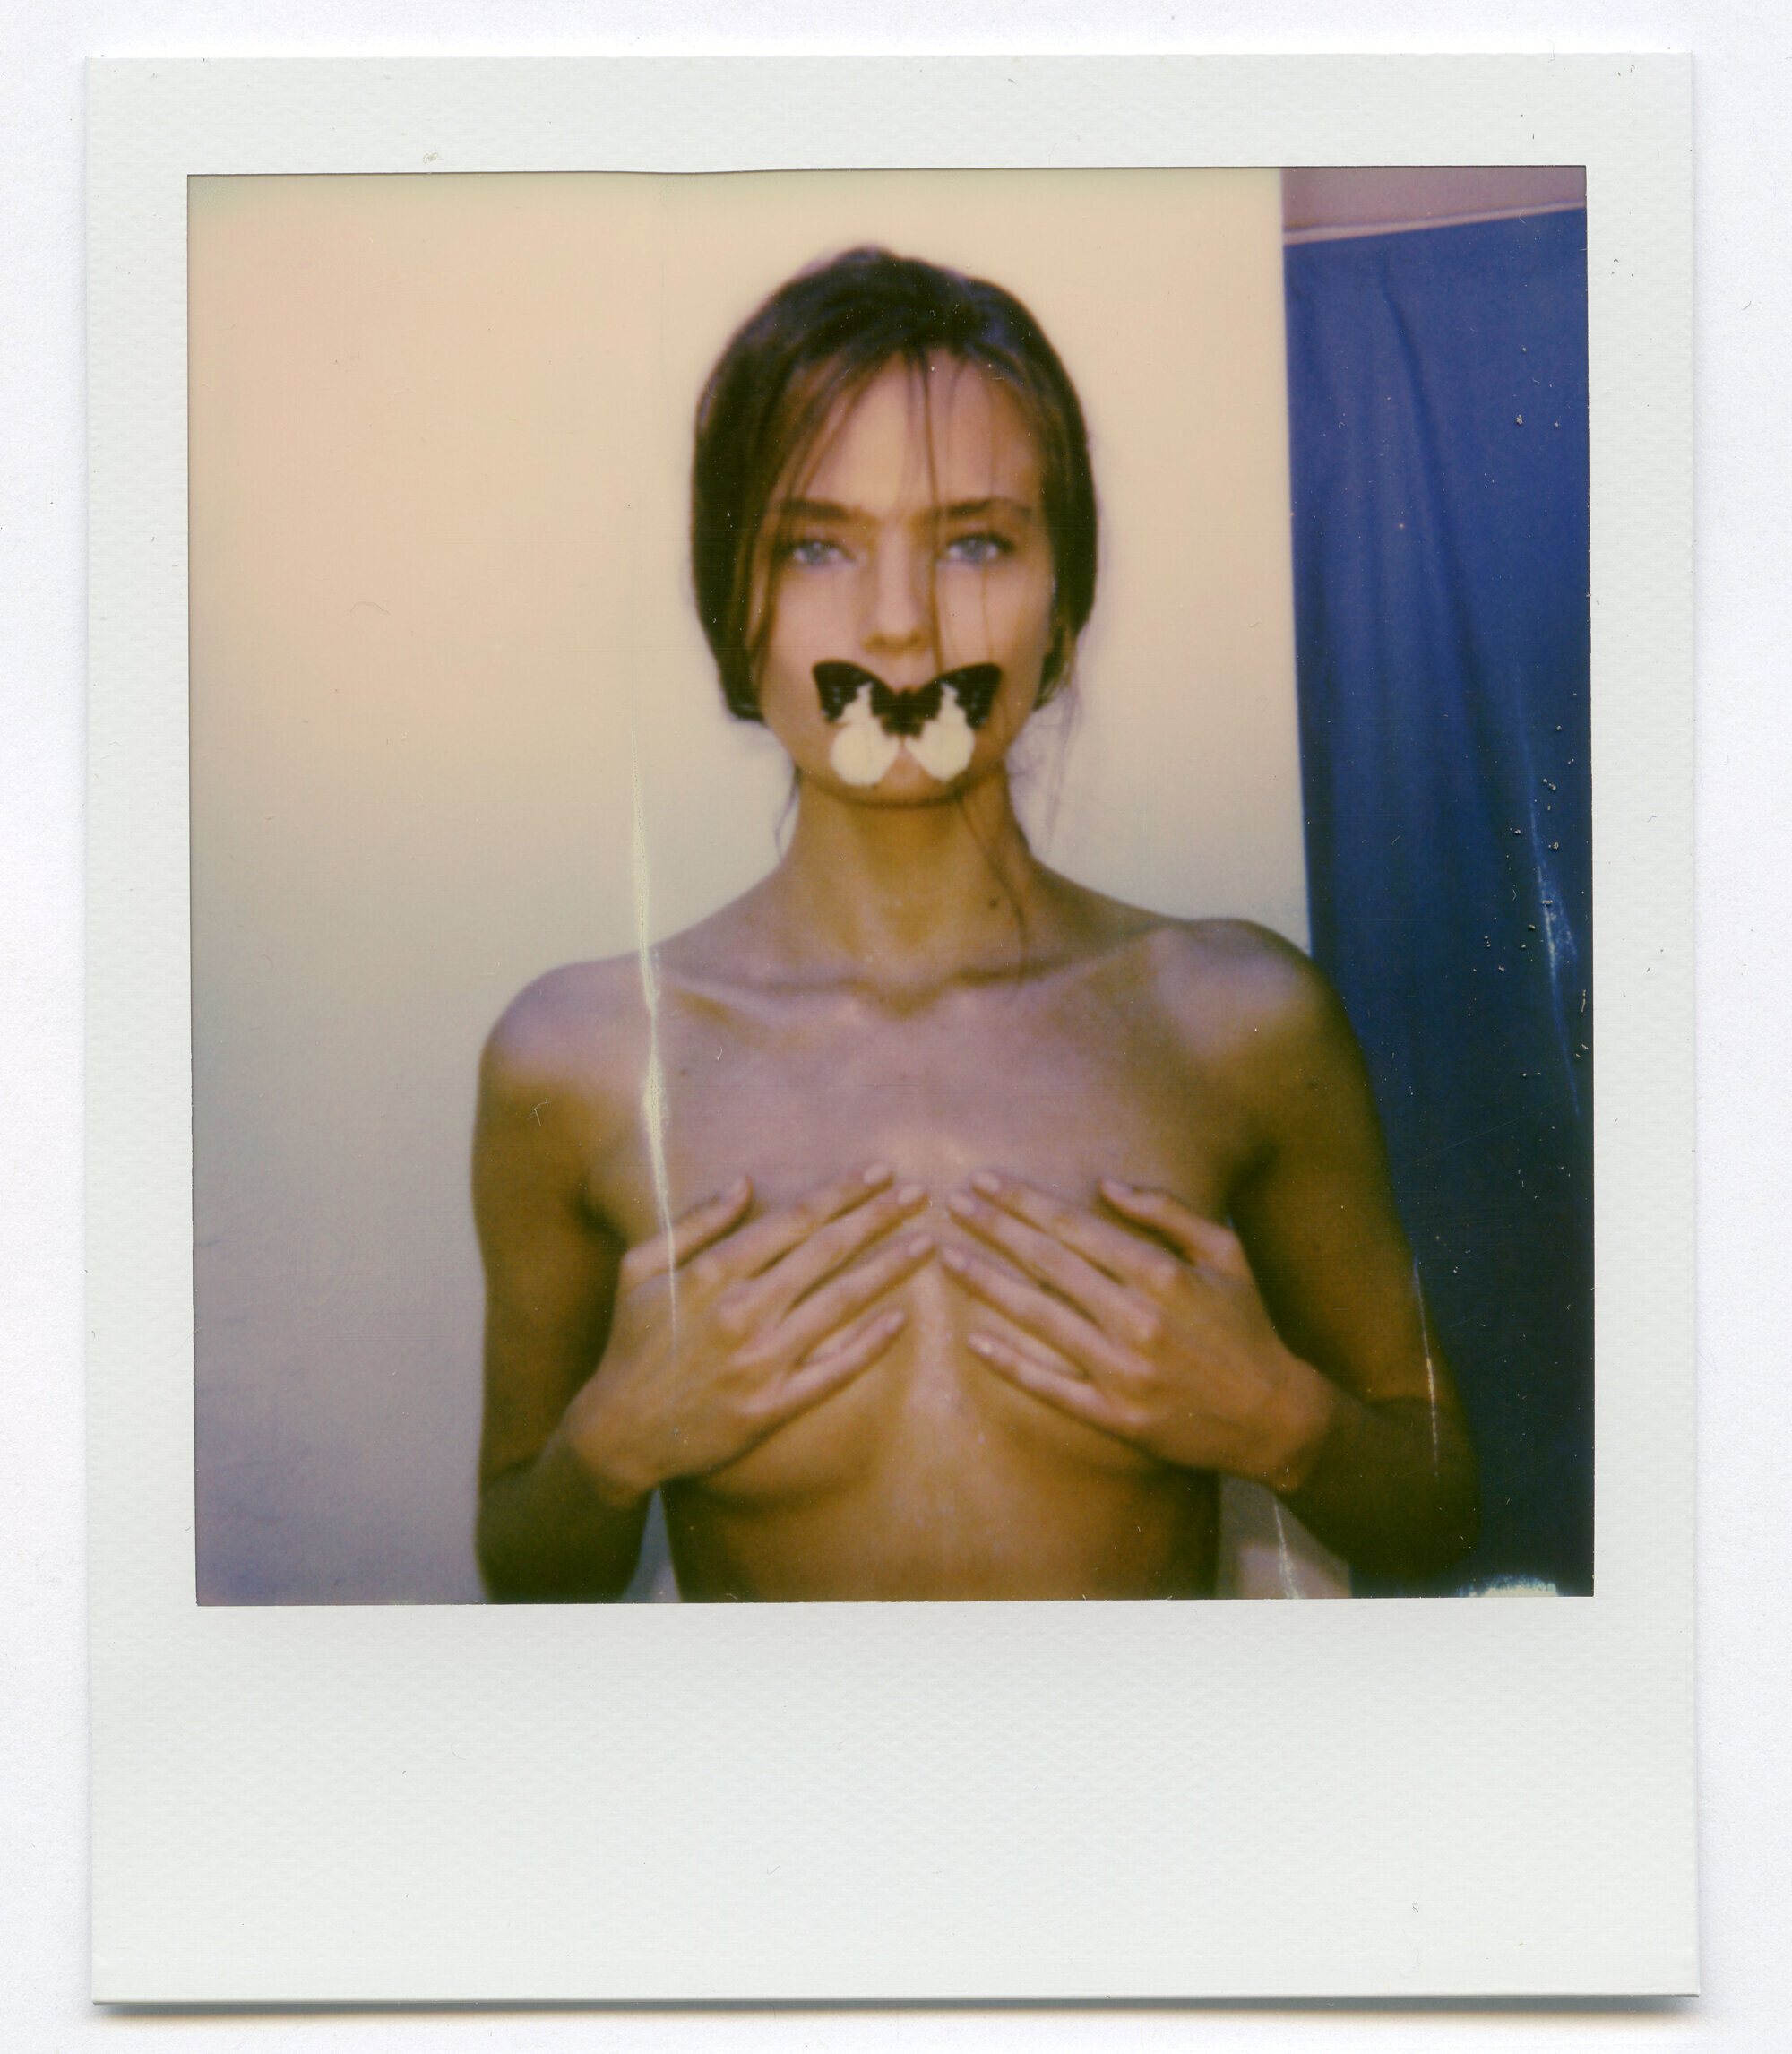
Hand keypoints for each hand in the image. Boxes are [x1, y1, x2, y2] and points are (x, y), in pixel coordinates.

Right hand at [562, 1164, 931, 1498]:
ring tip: (926, 1244)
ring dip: (888, 1270)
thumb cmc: (630, 1343)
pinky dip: (869, 1345)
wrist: (619, 1433)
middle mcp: (742, 1312)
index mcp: (711, 1274)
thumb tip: (743, 1183)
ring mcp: (761, 1361)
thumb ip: (692, 1223)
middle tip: (920, 1194)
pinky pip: (834, 1371)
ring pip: (840, 1304)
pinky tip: (901, 1319)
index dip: (841, 1192)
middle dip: (877, 1218)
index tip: (879, 1171)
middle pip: (826, 1252)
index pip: (793, 1220)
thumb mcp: (639, 1269)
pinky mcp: (773, 1406)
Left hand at [941, 1173, 1335, 1488]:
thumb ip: (1169, 1213)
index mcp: (1163, 1274)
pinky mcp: (1115, 1417)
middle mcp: (1138, 1319)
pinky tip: (974, 1340)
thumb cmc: (1248, 1327)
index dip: (1025, 1202)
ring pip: (1040, 1318)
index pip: (1076, 1227)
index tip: (985, 1182)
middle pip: (1049, 1264)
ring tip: (948, 1257)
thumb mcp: (1226, 1254)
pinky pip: (1050, 1386)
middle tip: (951, 1204)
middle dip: (995, 1229)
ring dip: (988, 1284)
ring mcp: (1123, 1372)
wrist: (1274, 1418)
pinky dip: (1011, 1363)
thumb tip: (1107, 1184)